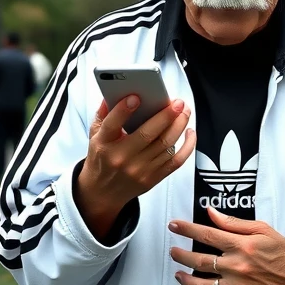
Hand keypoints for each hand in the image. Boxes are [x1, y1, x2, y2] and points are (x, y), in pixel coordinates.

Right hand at [75, 96, 195, 239]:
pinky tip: (189, 132)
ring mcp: (139, 170)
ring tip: (184, 111)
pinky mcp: (152, 178)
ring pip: (165, 145)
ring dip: (179, 125)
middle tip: (177, 103)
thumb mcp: (94, 136)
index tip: (136, 96)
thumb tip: (113, 93)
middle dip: (166, 116)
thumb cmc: (101, 159)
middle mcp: (121, 158)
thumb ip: (103, 114)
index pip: (112, 125)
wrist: (102, 192)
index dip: (124, 110)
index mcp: (103, 144)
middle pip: (147, 135)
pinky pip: (176, 161)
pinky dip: (188, 146)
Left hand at [169, 206, 284, 284]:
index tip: (174, 226)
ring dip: (186, 278)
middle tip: (173, 250)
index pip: (206, 235)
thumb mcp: (262, 230)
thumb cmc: (283, 254)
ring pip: (202, 284)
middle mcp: (237, 266)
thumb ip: (233, 222)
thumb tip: (211, 213)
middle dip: (180, 254)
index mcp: (242, 246)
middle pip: (199, 260)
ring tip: (178, 272)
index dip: (186, 229)